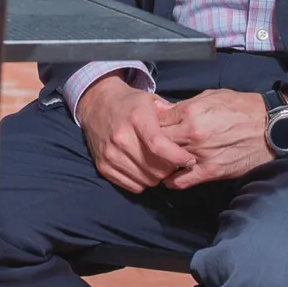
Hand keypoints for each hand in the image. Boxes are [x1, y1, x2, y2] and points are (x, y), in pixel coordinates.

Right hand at [78, 73, 196, 193]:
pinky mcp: (103, 166)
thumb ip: (171, 115)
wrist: (97, 104)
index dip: (178, 157)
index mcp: (136, 118)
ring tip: (158, 164)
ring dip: (157, 176)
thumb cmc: (130, 104)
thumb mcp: (151, 100)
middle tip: (172, 161)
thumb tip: (190, 132)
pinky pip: (132, 186)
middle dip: (170, 168)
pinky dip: (142, 181)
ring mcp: (110, 153)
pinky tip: (144, 169)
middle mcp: (121, 137)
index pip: (159, 144)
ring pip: (146, 180)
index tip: (190, 160)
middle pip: (155, 167)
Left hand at [157, 89, 270, 189]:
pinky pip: (182, 181)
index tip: (150, 126)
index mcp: (191, 112)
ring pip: (166, 162)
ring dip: (160, 162)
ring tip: (159, 160)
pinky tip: (171, 176)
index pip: (157, 120)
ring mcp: (200, 154)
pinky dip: (172, 180)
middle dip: (152, 143)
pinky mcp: (211, 171)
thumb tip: (162, 111)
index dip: (151, 123)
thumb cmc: (241, 107)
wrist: (269, 127)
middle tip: (150, 145)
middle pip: (157, 142)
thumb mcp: (211, 96)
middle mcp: (192, 134)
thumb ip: (185, 105)